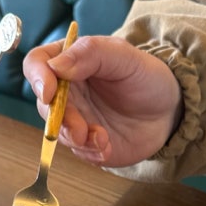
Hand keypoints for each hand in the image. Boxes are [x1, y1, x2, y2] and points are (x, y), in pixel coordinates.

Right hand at [23, 35, 181, 166]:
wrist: (168, 111)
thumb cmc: (146, 77)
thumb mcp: (124, 56)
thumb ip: (91, 53)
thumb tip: (56, 66)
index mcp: (70, 61)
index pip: (37, 65)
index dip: (37, 78)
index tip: (49, 93)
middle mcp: (66, 91)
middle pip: (44, 104)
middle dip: (60, 119)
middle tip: (80, 129)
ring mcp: (75, 118)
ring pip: (58, 132)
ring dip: (76, 139)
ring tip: (102, 139)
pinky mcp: (86, 143)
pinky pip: (77, 152)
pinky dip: (90, 153)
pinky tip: (107, 148)